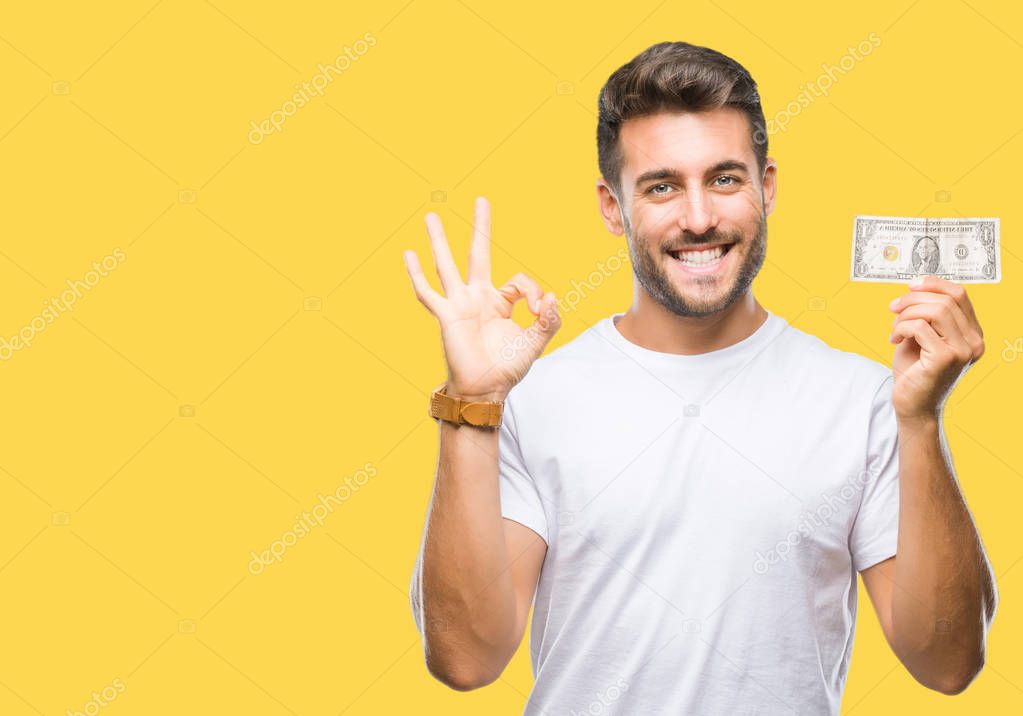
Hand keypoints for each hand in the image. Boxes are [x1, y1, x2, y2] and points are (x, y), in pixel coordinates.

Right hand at [403, 196, 560, 400]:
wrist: (485, 389)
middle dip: (481, 227)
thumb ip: (549, 320)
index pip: (518, 281)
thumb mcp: (536, 342)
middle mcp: (477, 297)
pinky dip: (417, 274)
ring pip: (447, 265)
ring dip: (439, 241)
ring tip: (431, 216)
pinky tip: (408, 254)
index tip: (539, 310)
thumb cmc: (507, 368)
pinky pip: (428, 292)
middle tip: (482, 199)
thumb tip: (552, 296)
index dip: (533, 291)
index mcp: (500, 302)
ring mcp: (459, 304)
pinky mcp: (446, 315)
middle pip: (479, 253)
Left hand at [887, 275, 984, 420]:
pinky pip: (920, 327)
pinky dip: (901, 328)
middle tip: (893, 309)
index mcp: (972, 334)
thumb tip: (916, 287)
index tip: (910, 286)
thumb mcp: (922, 336)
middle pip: (946, 300)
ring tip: (895, 330)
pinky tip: (894, 340)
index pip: (959, 295)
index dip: (933, 284)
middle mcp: (974, 342)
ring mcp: (963, 350)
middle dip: (913, 299)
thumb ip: (926, 314)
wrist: (912, 405)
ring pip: (935, 310)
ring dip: (906, 315)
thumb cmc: (915, 370)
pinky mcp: (945, 358)